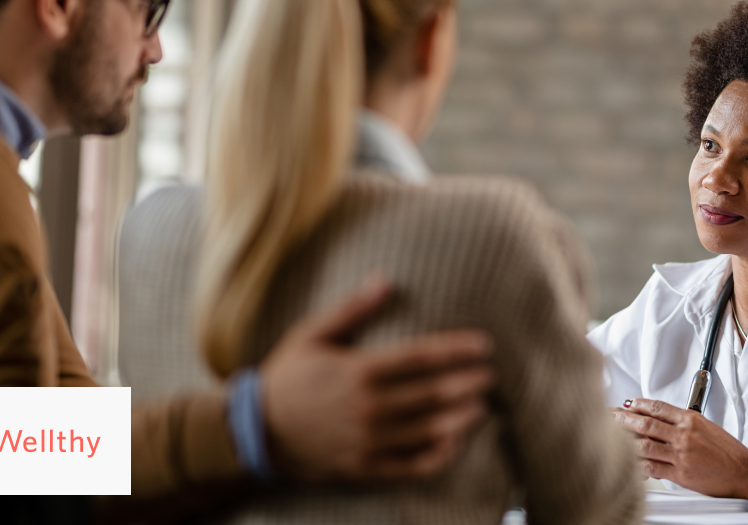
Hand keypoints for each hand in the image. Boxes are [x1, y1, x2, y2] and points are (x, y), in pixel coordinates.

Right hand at [258, 275, 494, 482]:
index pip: (421, 358)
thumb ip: (351, 310)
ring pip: (428, 430)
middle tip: (491, 376)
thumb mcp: (311, 334)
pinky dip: (436, 457)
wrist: (255, 432)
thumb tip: (384, 281)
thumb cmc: (287, 377)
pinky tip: (454, 444)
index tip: (483, 345)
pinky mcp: (365, 467)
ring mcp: (368, 440)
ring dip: (460, 418)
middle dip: (467, 384)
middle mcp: (368, 407)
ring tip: (481, 407)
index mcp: (359, 371)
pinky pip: (410, 466)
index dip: (456, 350)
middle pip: (432, 394)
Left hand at [612, 397, 747, 497]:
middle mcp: (684, 435)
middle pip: (645, 423)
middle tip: (608, 416)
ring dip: (624, 440)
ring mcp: (681, 454)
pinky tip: (627, 462)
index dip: (638, 404)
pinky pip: (652, 467)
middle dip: (622, 419)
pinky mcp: (680, 473)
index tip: (627, 403)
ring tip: (610, 437)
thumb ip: (683, 422)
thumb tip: (661, 418)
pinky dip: (637, 465)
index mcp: (690, 420)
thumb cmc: (728, 452)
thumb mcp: (706, 426)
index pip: (658, 407)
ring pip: (644, 444)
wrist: (744, 471)